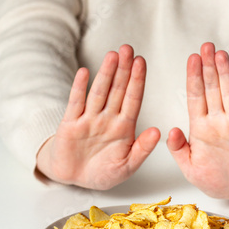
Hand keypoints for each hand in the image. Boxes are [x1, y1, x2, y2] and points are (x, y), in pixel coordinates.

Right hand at [36, 45, 159, 189]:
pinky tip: (85, 72)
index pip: (133, 99)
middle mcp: (107, 119)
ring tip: (112, 56)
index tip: (141, 63)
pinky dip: (79, 88)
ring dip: (106, 74)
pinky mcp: (70, 124)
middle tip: (128, 49)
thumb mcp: (127, 165)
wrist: (75, 179)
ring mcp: (89, 119)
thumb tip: (158, 132)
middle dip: (124, 70)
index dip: (137, 81)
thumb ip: (142, 149)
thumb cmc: (103, 172)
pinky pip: (75, 103)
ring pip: (99, 92)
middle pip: (117, 90)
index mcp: (124, 127)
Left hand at [167, 43, 228, 198]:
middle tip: (206, 46)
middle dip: (209, 68)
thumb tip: (170, 131)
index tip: (191, 59)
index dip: (193, 77)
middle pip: (212, 89)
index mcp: (201, 127)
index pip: (196, 97)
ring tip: (221, 55)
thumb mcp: (190, 168)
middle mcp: (218, 121)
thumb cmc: (216, 179)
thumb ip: (179, 150)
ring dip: (225, 74)